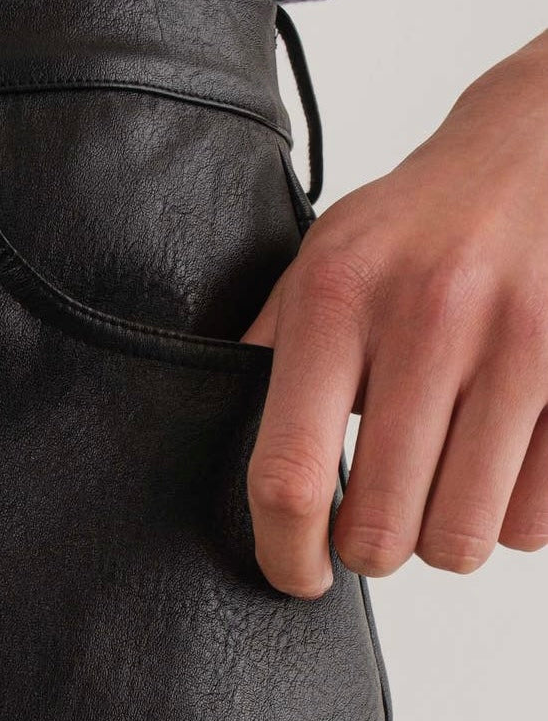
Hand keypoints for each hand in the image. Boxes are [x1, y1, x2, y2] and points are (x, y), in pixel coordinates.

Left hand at [240, 26, 547, 598]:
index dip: (285, 555)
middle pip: (380, 530)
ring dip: (444, 540)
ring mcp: (522, 345)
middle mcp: (430, 317)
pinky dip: (515, 518)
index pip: (288, 475)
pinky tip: (499, 467)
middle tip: (374, 524)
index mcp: (339, 296)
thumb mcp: (325, 261)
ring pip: (462, 539)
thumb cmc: (421, 224)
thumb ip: (272, 352)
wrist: (543, 143)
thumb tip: (206, 444)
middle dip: (372, 550)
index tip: (297, 576)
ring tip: (438, 493)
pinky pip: (537, 522)